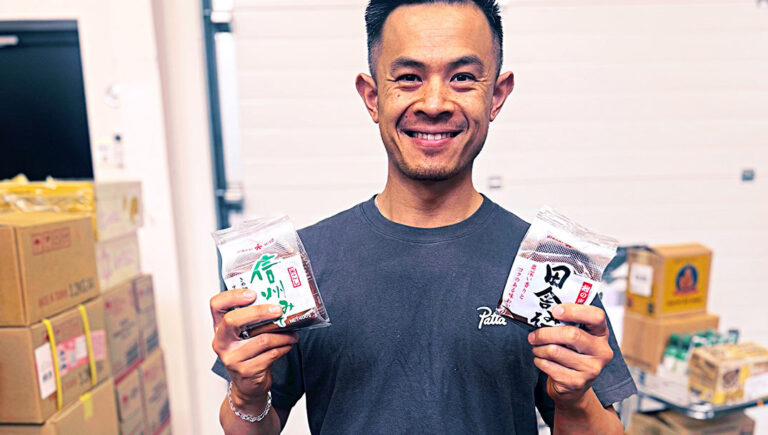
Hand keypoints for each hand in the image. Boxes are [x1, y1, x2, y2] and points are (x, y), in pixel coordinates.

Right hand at [210, 289, 298, 408]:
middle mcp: (221, 343)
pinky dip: (284, 347)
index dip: (232, 296)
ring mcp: (232, 359)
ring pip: (261, 339)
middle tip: (279, 309)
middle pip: (233, 320)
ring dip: (282, 335)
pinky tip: (288, 344)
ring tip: (292, 333)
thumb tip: (278, 302)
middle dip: (259, 312)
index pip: (216, 305)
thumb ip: (252, 320)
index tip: (252, 293)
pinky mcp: (246, 371)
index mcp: (219, 328)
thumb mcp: (243, 335)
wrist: (248, 385)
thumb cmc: (248, 354)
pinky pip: (271, 354)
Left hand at [527, 303, 612, 406]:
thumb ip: (568, 323)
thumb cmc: (573, 353)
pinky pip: (549, 366)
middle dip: (546, 333)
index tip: (554, 311)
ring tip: (536, 348)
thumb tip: (544, 312)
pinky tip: (541, 360)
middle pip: (572, 335)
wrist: (575, 386)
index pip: (596, 316)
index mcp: (601, 334)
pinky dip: (539, 361)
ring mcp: (591, 369)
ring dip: (539, 348)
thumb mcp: (577, 335)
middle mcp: (601, 352)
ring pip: (555, 351)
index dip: (574, 311)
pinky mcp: (577, 382)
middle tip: (533, 335)